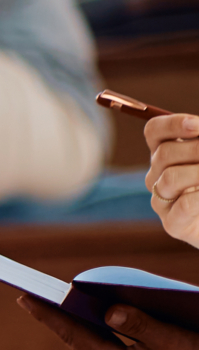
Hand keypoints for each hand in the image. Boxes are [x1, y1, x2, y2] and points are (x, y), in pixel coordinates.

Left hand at [20, 294, 198, 349]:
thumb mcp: (171, 339)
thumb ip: (137, 323)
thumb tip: (107, 311)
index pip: (73, 334)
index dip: (47, 315)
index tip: (23, 298)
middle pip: (79, 342)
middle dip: (62, 320)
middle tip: (40, 297)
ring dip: (83, 329)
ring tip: (68, 307)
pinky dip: (102, 339)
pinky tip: (103, 327)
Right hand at [146, 112, 198, 249]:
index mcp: (166, 155)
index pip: (154, 131)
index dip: (173, 124)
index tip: (198, 125)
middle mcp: (157, 177)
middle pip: (164, 153)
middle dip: (197, 149)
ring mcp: (161, 202)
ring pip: (171, 178)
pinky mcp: (173, 224)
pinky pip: (185, 205)